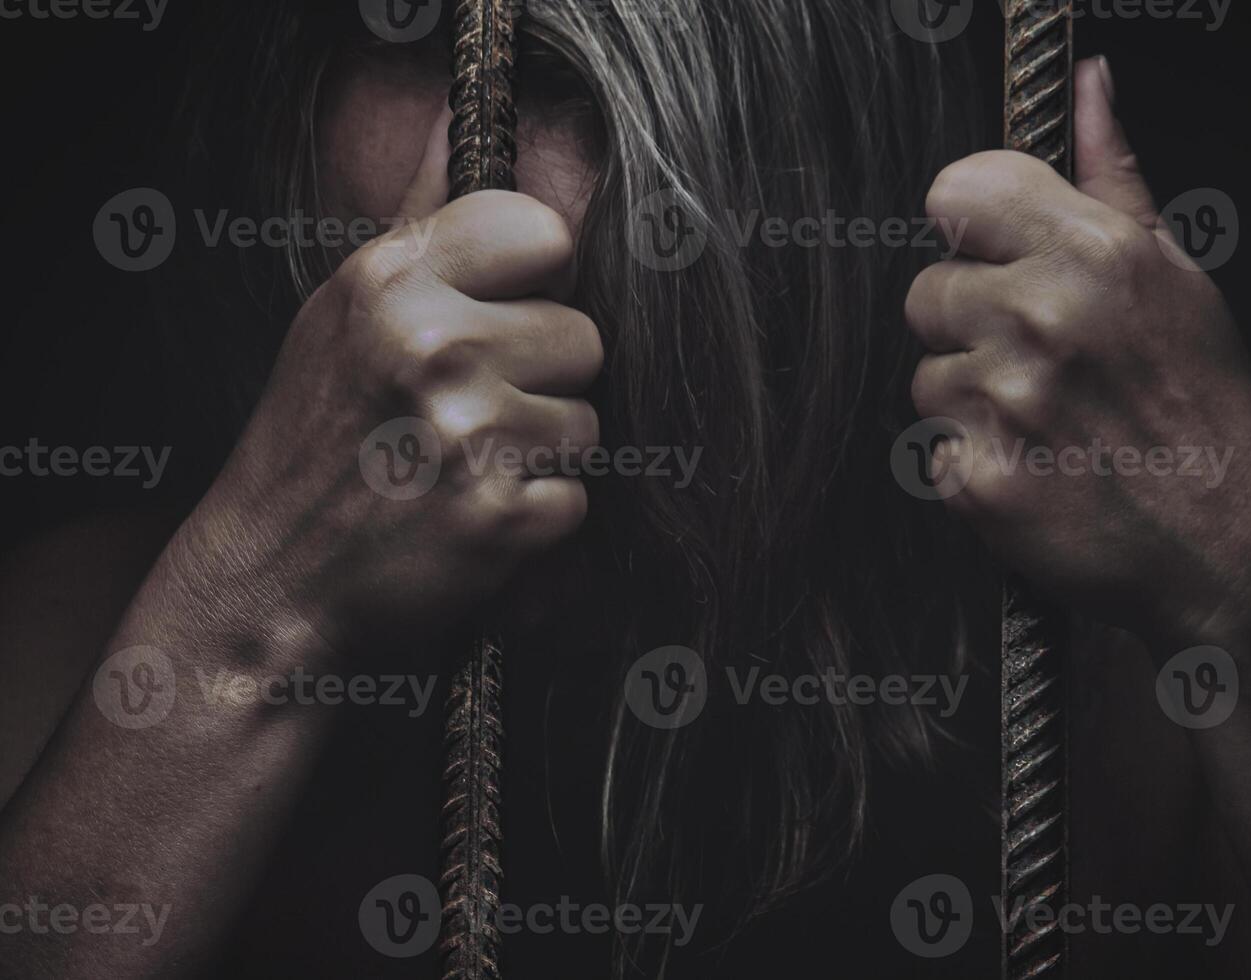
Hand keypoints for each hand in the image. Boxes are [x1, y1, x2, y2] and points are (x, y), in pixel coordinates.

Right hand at [171, 109, 601, 657]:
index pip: (543, 232)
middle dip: (542, 382)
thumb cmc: (313, 444)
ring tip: (463, 473)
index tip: (502, 317)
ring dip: (542, 457)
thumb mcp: (341, 315)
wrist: (267, 584)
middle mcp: (431, 346)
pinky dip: (537, 524)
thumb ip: (418, 224)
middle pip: (583, 336)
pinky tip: (471, 525)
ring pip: (588, 423)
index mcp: (391, 284)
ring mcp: (467, 433)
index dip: (537, 280)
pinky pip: (578, 499)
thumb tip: (459, 127)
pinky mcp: (499, 517)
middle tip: (467, 419)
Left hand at [905, 58, 1250, 636]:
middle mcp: (1042, 319)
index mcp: (1094, 254)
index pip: (956, 193)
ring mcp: (1005, 404)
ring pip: (926, 376)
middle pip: (925, 292)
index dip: (969, 229)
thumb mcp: (1181, 275)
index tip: (992, 257)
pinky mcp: (977, 481)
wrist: (1232, 544)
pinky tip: (1035, 470)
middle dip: (969, 326)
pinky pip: (933, 450)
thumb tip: (1088, 88)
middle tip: (1040, 364)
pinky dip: (972, 464)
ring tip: (1046, 424)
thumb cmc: (1209, 406)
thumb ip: (1115, 178)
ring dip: (970, 401)